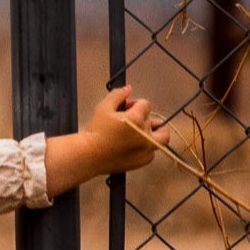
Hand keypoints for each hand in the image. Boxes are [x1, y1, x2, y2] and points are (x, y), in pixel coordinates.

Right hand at [45, 85, 170, 193]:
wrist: (89, 155)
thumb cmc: (95, 132)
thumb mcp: (103, 107)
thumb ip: (118, 95)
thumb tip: (128, 89)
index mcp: (136, 119)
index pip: (146, 104)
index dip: (134, 104)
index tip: (125, 108)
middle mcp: (145, 134)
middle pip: (155, 120)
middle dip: (144, 117)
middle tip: (133, 120)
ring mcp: (146, 149)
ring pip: (160, 137)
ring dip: (151, 133)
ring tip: (137, 132)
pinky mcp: (144, 160)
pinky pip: (152, 151)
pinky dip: (146, 147)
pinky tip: (132, 144)